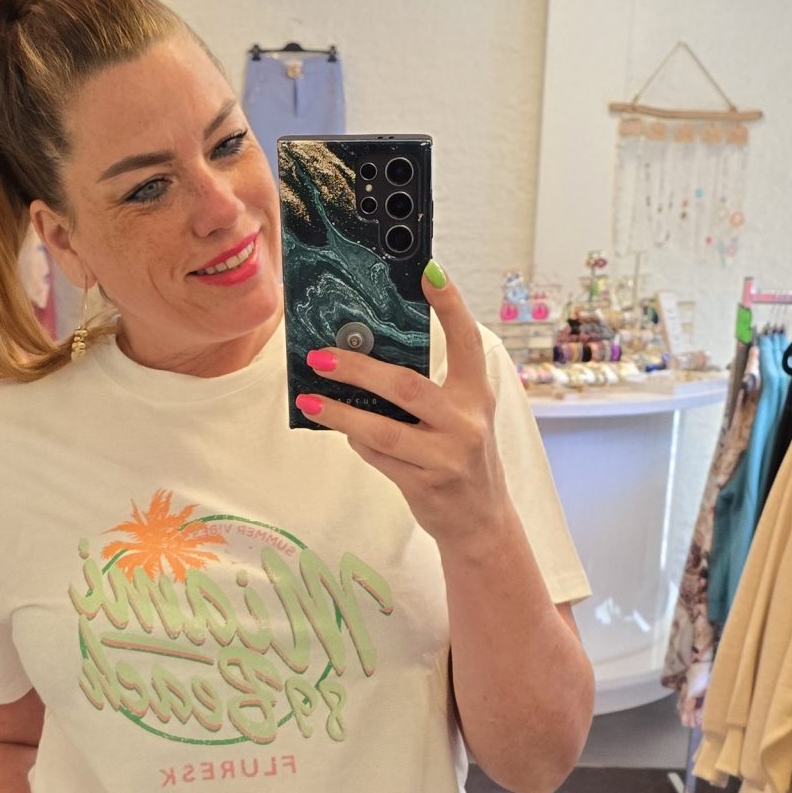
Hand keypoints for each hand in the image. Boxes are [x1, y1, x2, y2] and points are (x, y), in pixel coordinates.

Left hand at [294, 260, 510, 548]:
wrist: (481, 521)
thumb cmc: (462, 458)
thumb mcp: (459, 417)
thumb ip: (427, 390)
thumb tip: (366, 357)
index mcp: (477, 394)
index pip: (466, 340)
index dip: (450, 304)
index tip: (428, 270)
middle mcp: (466, 422)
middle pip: (406, 386)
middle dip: (358, 368)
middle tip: (321, 356)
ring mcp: (446, 456)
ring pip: (382, 430)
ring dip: (340, 413)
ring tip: (310, 399)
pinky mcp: (425, 484)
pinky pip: (378, 457)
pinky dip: (356, 440)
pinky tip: (340, 428)